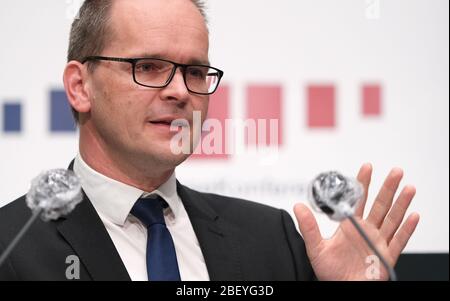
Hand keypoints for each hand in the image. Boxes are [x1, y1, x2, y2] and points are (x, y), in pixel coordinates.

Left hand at [294, 164, 419, 279]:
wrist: (341, 289)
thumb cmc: (330, 272)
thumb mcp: (316, 247)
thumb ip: (309, 227)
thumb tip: (298, 207)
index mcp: (350, 226)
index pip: (358, 200)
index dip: (363, 183)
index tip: (367, 167)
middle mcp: (366, 231)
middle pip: (380, 205)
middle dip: (388, 188)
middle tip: (395, 172)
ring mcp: (378, 242)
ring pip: (392, 219)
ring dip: (401, 203)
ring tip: (408, 188)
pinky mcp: (386, 257)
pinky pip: (399, 241)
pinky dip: (407, 229)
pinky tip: (413, 216)